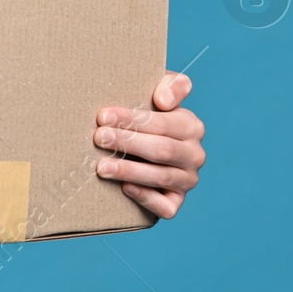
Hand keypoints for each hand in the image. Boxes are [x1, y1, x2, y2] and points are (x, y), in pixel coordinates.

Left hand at [92, 71, 203, 219]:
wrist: (142, 142)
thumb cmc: (146, 112)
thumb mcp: (158, 90)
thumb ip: (171, 85)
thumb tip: (163, 101)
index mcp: (192, 127)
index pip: (163, 124)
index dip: (132, 120)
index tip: (103, 116)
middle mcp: (194, 155)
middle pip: (161, 150)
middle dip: (127, 143)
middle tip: (98, 137)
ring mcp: (187, 180)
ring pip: (161, 177)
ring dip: (129, 171)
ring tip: (101, 166)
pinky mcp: (176, 201)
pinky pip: (166, 206)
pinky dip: (145, 197)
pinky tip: (125, 188)